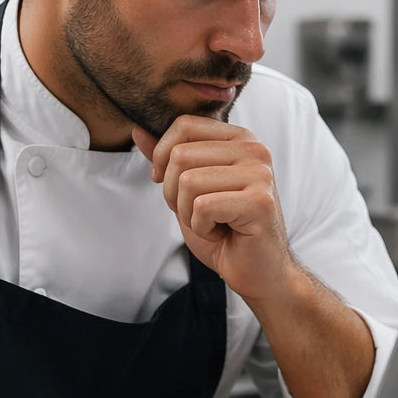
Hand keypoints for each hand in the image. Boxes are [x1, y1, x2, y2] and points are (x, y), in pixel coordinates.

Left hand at [132, 116, 297, 299]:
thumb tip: (137, 131)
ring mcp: (260, 174)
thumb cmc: (225, 231)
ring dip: (188, 213)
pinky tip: (222, 232)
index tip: (174, 186)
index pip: (184, 126)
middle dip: (174, 193)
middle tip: (198, 213)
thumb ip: (167, 159)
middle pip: (181, 155)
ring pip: (188, 182)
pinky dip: (202, 228)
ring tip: (212, 223)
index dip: (163, 157)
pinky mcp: (259, 202)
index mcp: (240, 139)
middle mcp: (254, 150)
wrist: (258, 272)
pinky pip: (203, 207)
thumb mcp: (188, 190)